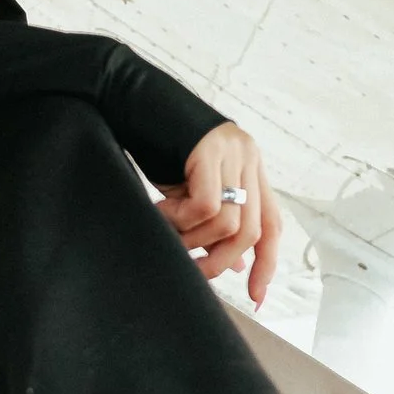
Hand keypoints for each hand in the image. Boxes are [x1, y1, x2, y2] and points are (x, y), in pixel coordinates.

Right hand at [158, 122, 278, 305]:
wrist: (122, 96)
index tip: (256, 297)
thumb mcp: (188, 189)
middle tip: (192, 271)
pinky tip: (160, 211)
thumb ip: (213, 220)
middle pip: (253, 231)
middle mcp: (248, 157)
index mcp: (249, 168)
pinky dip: (182, 220)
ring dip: (194, 240)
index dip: (266, 264)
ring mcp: (232, 150)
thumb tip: (232, 264)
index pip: (271, 225)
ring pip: (230, 222)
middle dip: (222, 261)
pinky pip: (207, 204)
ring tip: (166, 230)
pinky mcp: (209, 147)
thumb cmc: (152, 143)